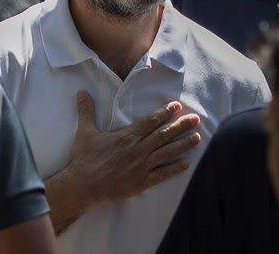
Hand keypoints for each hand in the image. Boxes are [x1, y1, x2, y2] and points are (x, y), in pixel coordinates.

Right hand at [45, 91, 200, 231]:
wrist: (81, 186)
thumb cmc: (83, 159)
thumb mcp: (85, 132)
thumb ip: (86, 111)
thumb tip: (81, 92)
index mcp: (126, 136)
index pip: (150, 121)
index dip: (165, 113)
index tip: (177, 106)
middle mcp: (137, 149)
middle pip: (163, 135)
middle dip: (181, 126)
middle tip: (196, 119)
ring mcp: (140, 167)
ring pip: (166, 153)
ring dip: (183, 145)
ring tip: (197, 138)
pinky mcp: (140, 183)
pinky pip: (161, 175)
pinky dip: (174, 169)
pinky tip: (186, 164)